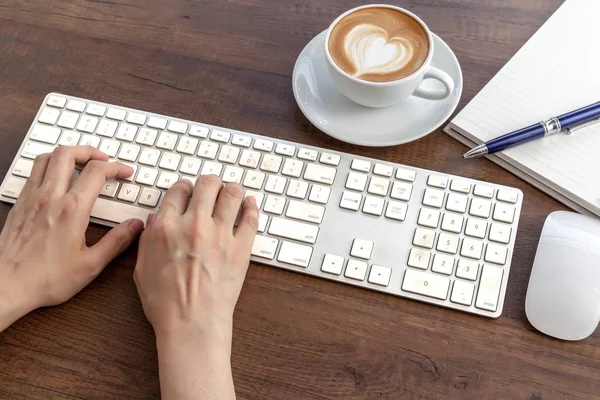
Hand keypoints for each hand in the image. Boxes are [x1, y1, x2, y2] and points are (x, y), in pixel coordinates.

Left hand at [0, 146, 143, 330]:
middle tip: (103, 159)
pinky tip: (56, 179)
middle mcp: (50, 198)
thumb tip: (135, 226)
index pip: (97, 172)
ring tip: (81, 162)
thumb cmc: (45, 279)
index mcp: (72, 210)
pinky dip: (48, 166)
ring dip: (67, 154)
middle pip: (69, 154)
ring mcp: (31, 198)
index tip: (124, 173)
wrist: (6, 287)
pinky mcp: (19, 205)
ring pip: (47, 157)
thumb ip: (117, 241)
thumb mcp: (91, 265)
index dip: (116, 167)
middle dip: (90, 151)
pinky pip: (33, 172)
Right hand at [133, 175, 258, 399]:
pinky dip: (252, 206)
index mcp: (166, 227)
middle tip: (211, 187)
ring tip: (231, 192)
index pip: (179, 190)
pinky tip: (250, 204)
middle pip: (207, 184)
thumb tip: (154, 219)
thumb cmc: (165, 302)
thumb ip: (147, 239)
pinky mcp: (242, 248)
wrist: (192, 324)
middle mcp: (194, 224)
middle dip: (209, 182)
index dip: (184, 188)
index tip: (188, 192)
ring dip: (231, 189)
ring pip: (232, 194)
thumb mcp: (142, 268)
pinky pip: (251, 218)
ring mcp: (221, 235)